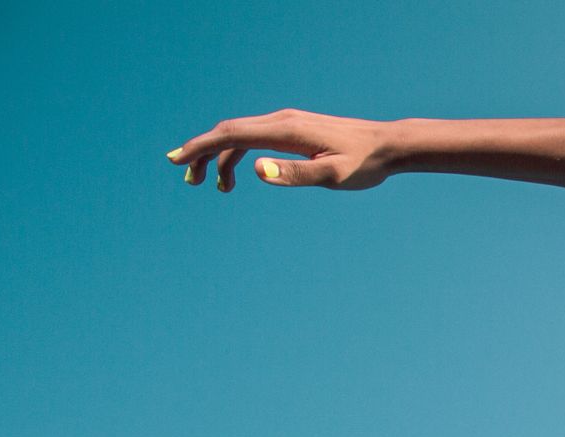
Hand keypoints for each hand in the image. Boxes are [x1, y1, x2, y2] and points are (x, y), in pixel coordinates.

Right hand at [166, 108, 394, 192]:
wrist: (388, 146)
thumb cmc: (363, 164)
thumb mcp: (331, 174)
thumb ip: (295, 173)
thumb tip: (255, 169)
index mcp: (285, 130)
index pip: (231, 134)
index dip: (200, 146)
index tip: (176, 160)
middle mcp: (281, 120)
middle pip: (229, 131)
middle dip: (202, 152)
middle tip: (187, 178)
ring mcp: (287, 123)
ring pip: (242, 134)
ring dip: (222, 156)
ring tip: (215, 186)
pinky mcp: (294, 129)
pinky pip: (257, 137)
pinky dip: (241, 152)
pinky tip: (241, 173)